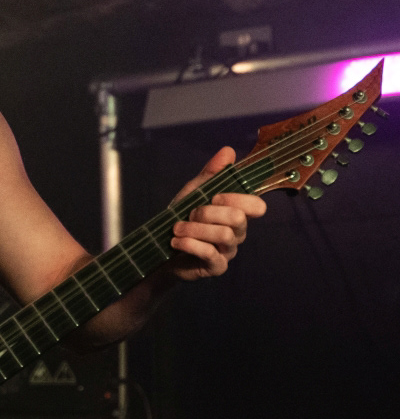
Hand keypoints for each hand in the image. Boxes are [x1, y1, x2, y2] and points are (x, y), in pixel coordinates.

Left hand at [168, 146, 266, 281]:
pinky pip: (210, 254)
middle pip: (238, 218)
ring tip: (177, 229)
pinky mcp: (217, 267)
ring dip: (195, 229)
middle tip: (189, 214)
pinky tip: (176, 242)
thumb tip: (228, 150)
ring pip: (223, 235)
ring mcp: (229, 251)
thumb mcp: (194, 192)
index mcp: (237, 213)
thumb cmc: (183, 218)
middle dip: (208, 212)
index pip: (256, 206)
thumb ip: (211, 173)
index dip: (236, 199)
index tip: (214, 197)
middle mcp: (238, 233)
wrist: (162, 248)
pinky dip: (189, 244)